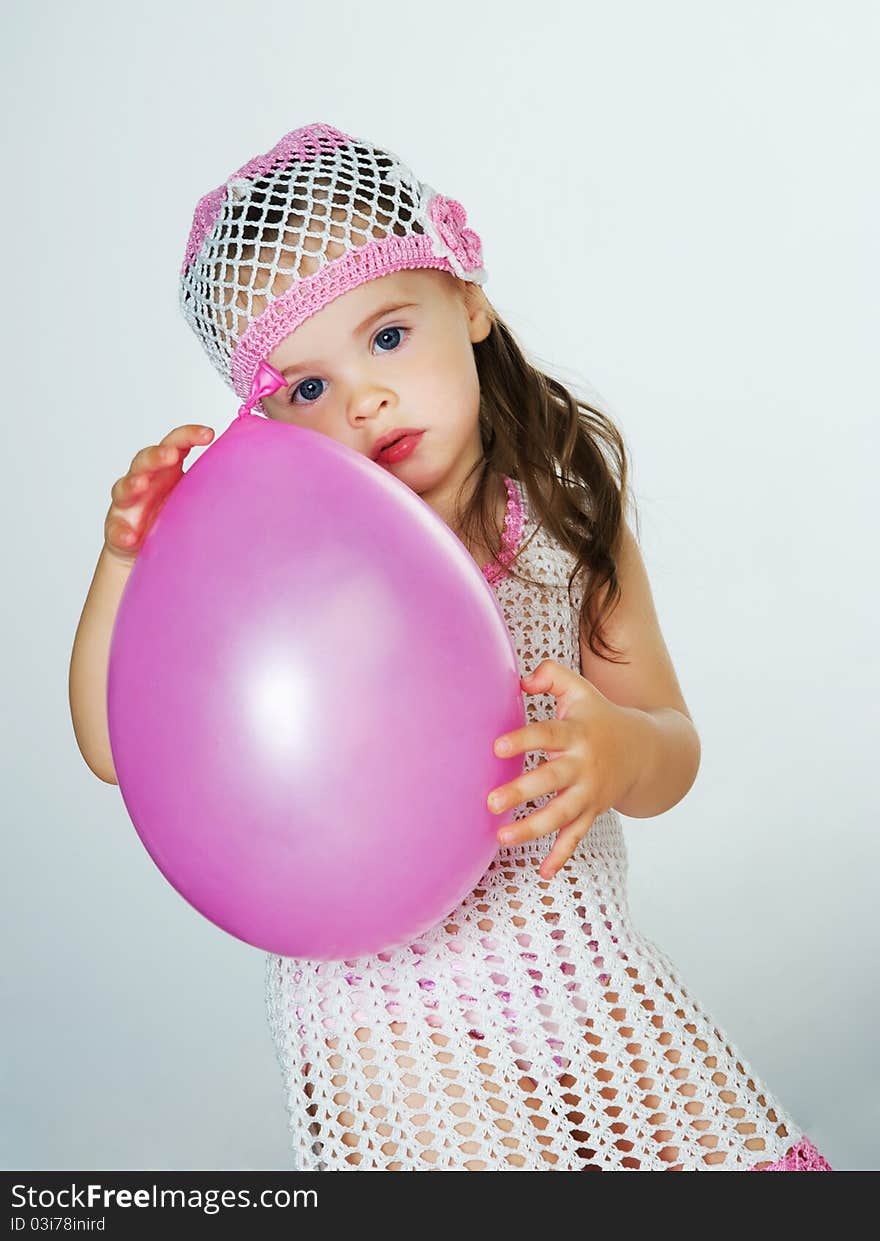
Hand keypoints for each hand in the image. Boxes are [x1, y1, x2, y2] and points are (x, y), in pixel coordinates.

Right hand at [103, 425, 213, 563]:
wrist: (148, 552)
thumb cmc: (175, 517)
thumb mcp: (199, 498)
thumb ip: (219, 484)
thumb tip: (265, 474)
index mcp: (168, 470)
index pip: (176, 443)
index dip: (188, 435)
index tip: (208, 433)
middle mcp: (146, 481)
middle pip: (146, 459)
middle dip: (157, 456)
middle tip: (171, 455)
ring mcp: (129, 504)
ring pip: (125, 487)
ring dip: (132, 485)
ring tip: (140, 487)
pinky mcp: (118, 528)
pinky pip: (117, 529)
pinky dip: (121, 531)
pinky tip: (130, 536)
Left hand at [487, 659, 643, 878]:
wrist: (644, 750)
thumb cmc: (598, 716)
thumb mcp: (579, 689)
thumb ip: (550, 675)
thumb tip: (519, 681)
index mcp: (577, 733)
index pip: (548, 735)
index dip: (523, 740)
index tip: (496, 747)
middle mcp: (584, 765)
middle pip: (551, 781)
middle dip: (521, 792)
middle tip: (490, 802)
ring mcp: (589, 792)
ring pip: (561, 815)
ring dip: (532, 829)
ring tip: (502, 837)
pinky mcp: (592, 812)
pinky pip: (576, 836)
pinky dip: (561, 855)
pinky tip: (543, 871)